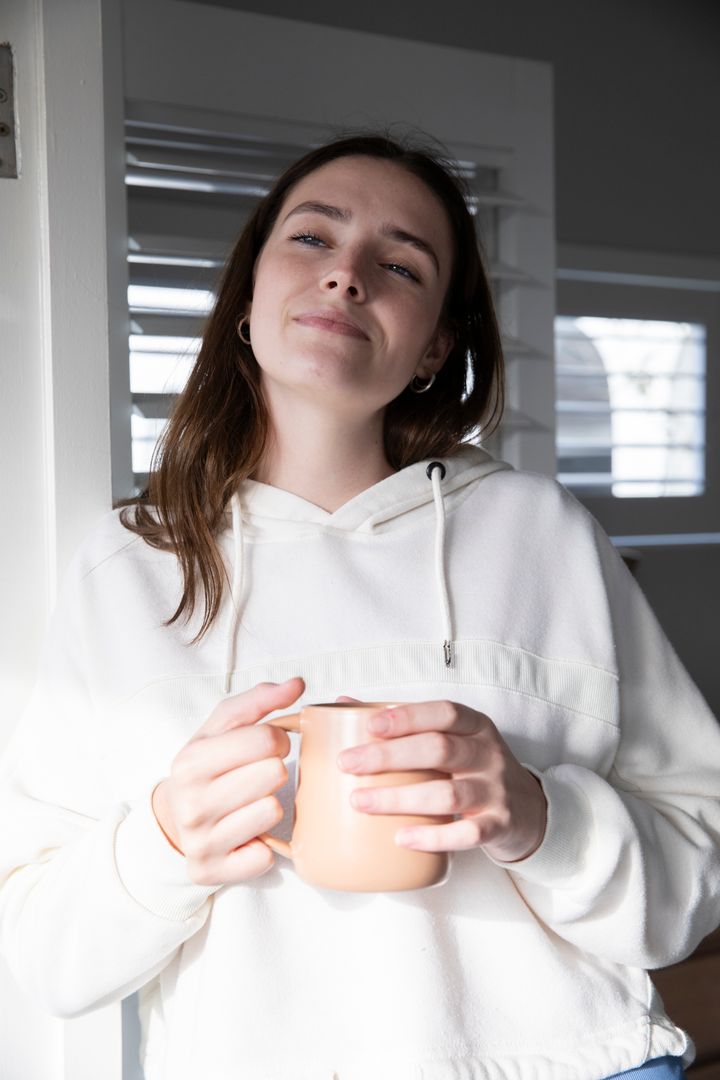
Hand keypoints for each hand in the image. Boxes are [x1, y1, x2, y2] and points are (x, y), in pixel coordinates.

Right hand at [152, 677, 304, 884]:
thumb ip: (259, 700)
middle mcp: (190, 803)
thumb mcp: (222, 728)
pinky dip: (264, 845)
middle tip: (260, 775)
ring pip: (272, 812)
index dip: (278, 739)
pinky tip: (248, 835)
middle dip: (274, 771)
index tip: (270, 746)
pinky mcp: (211, 872)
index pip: (265, 738)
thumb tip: (296, 684)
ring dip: (271, 806)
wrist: (174, 818)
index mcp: (191, 761)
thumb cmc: (208, 766)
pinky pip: (264, 856)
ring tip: (252, 803)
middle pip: (273, 775)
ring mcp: (199, 841)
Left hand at [336, 699, 546, 862]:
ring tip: (360, 802)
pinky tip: (401, 838)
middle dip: (389, 756)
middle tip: (347, 764)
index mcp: (476, 726)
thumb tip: (343, 703)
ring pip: (448, 794)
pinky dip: (432, 836)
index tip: (369, 726)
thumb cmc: (473, 768)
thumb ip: (403, 723)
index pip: (445, 712)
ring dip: (400, 798)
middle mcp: (489, 754)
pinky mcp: (499, 825)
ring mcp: (496, 791)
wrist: (528, 810)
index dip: (408, 717)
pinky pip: (467, 833)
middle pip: (440, 749)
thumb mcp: (451, 738)